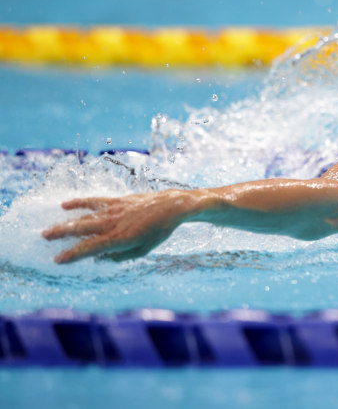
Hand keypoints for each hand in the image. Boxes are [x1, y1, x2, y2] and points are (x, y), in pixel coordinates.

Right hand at [42, 190, 196, 263]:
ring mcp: (114, 210)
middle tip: (44, 238)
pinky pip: (95, 201)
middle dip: (61, 234)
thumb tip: (100, 258)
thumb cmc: (158, 232)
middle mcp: (114, 224)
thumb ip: (119, 256)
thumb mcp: (142, 251)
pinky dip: (79, 202)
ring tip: (49, 228)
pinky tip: (65, 205)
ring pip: (85, 216)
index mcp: (120, 239)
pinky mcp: (117, 200)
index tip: (58, 259)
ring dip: (66, 222)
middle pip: (81, 229)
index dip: (72, 254)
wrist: (172, 207)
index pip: (89, 248)